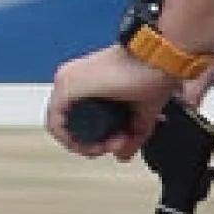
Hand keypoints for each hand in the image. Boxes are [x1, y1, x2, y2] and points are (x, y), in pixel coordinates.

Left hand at [44, 46, 174, 158]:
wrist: (158, 58)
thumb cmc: (152, 75)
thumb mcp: (141, 114)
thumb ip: (132, 136)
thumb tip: (121, 155)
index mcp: (85, 81)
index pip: (77, 119)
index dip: (95, 140)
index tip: (115, 144)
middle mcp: (71, 79)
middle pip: (70, 124)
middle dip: (92, 144)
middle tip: (114, 146)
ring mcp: (66, 80)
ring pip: (62, 126)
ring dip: (84, 145)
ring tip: (107, 146)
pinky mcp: (66, 85)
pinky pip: (55, 124)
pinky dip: (71, 141)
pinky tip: (93, 146)